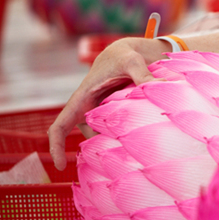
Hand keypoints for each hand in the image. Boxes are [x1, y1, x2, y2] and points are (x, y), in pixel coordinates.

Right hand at [48, 38, 163, 169]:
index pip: (60, 127)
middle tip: (130, 146)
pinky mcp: (110, 116)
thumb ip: (143, 75)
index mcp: (82, 99)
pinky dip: (126, 135)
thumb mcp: (132, 61)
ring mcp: (97, 115)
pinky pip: (115, 132)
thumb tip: (162, 87)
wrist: (126, 53)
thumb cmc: (123, 55)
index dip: (56, 147)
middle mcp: (86, 110)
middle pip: (90, 138)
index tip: (59, 166)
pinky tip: (142, 132)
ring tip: (140, 134)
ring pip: (104, 137)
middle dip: (105, 147)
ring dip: (119, 140)